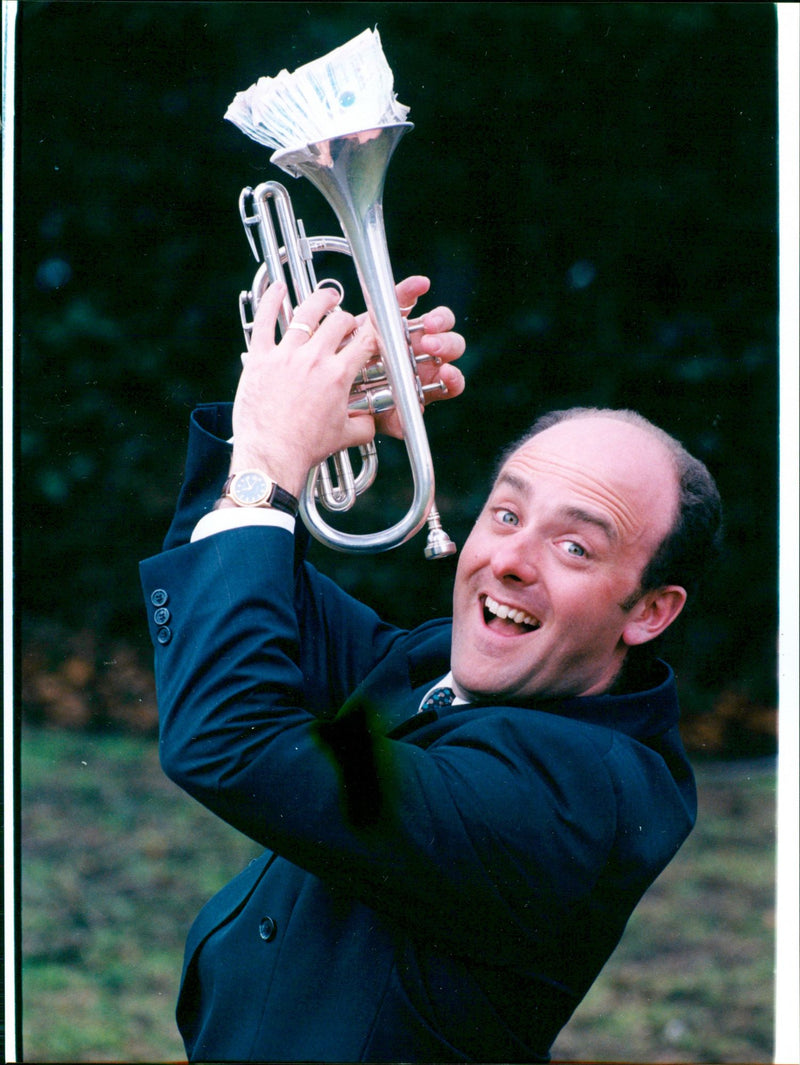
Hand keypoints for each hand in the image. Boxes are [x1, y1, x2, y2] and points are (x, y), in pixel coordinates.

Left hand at [230, 283, 378, 496]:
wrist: (272, 456)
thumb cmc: (305, 448)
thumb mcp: (345, 437)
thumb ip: (365, 424)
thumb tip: (372, 420)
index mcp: (338, 376)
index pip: (365, 341)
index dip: (373, 332)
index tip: (372, 331)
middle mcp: (314, 360)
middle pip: (339, 322)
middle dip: (348, 318)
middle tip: (347, 322)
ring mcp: (286, 356)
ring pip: (306, 314)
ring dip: (321, 302)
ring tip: (327, 298)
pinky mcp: (261, 358)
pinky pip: (265, 321)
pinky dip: (271, 301)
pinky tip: (278, 289)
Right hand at [369, 275, 465, 439]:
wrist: (333, 383)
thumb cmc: (360, 404)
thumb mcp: (378, 417)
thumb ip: (396, 422)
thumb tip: (409, 422)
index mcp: (426, 383)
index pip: (452, 381)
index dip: (454, 378)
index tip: (446, 375)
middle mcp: (424, 357)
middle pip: (451, 347)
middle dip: (446, 346)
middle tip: (432, 347)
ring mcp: (413, 334)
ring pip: (439, 321)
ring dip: (439, 321)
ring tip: (428, 326)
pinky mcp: (395, 313)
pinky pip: (407, 298)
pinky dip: (414, 289)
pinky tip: (420, 285)